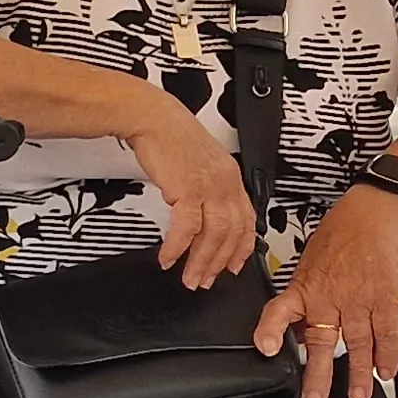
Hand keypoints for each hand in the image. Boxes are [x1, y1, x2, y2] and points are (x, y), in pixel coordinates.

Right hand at [123, 97, 256, 288]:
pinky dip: (177, 247)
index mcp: (230, 177)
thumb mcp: (197, 162)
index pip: (246, 220)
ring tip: (188, 277)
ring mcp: (208, 186)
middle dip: (218, 263)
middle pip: (231, 233)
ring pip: (213, 235)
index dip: (241, 247)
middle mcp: (225, 183)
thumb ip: (205, 186)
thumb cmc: (169, 135)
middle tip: (205, 280)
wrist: (151, 117)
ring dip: (201, 261)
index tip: (233, 265)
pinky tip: (168, 257)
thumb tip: (200, 211)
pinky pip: (186, 228)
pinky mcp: (187, 189)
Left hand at [253, 188, 397, 397]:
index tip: (266, 347)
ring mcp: (359, 299)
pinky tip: (385, 371)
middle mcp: (330, 296)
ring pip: (357, 343)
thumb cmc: (343, 232)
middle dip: (318, 372)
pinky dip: (387, 355)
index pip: (280, 311)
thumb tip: (299, 329)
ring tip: (356, 395)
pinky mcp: (386, 298)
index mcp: (305, 286)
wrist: (377, 210)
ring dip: (358, 372)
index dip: (271, 330)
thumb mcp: (311, 261)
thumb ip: (306, 297)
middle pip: (321, 339)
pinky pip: (386, 332)